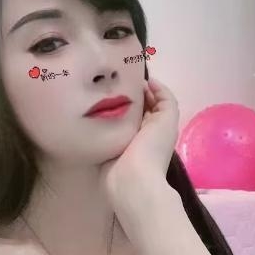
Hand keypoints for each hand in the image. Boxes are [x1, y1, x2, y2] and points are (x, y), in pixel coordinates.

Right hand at [100, 77, 179, 204]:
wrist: (130, 181)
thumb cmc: (151, 149)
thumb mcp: (168, 120)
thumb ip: (165, 99)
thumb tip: (150, 83)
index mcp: (155, 125)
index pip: (148, 100)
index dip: (141, 86)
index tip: (125, 72)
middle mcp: (139, 131)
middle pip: (130, 106)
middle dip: (121, 93)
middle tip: (105, 78)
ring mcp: (120, 139)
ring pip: (114, 115)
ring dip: (106, 104)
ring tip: (93, 88)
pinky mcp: (104, 146)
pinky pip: (100, 128)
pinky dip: (95, 118)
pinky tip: (86, 106)